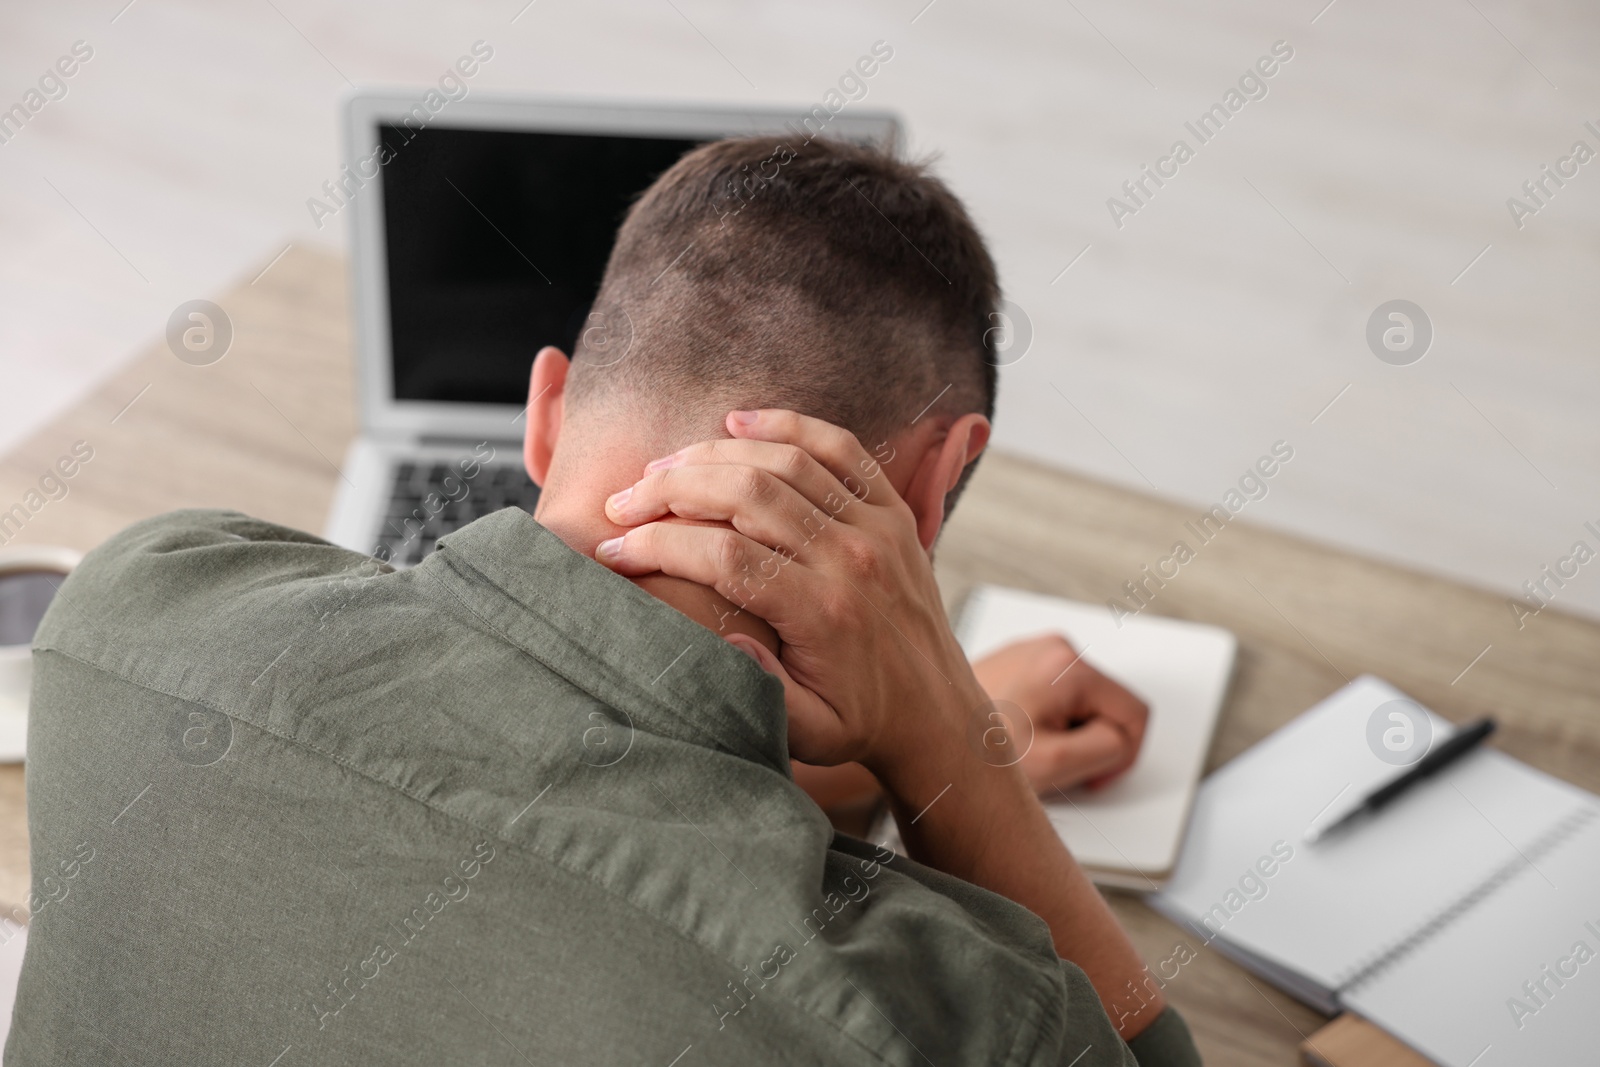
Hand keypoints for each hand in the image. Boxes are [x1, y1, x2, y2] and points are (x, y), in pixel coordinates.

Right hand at [597, 409, 986, 792]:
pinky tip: (738, 421)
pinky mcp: (893, 511)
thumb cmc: (860, 722)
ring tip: (660, 470)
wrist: (937, 712)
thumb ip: (761, 691)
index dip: (659, 546)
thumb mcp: (809, 732)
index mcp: (825, 612)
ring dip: (713, 455)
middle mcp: (852, 559)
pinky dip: (788, 425)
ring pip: (785, 463)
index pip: (726, 557)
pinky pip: (841, 448)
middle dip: (671, 490)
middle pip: (747, 495)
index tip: (614, 551)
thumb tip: (720, 635)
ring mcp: (876, 527)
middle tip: (622, 502)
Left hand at [970, 635, 1148, 792]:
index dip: (1121, 754)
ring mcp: (1030, 652)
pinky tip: (1014, 736)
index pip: (1134, 713)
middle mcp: (1051, 647)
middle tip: (1050, 763)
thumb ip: (1108, 748)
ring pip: (1079, 703)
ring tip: (1026, 749)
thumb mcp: (1055, 764)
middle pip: (1106, 705)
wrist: (915, 738)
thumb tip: (1122, 738)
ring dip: (1065, 732)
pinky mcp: (1013, 662)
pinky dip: (1043, 720)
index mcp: (1067, 664)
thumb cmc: (968, 752)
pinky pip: (1052, 695)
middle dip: (1089, 740)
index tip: (1091, 772)